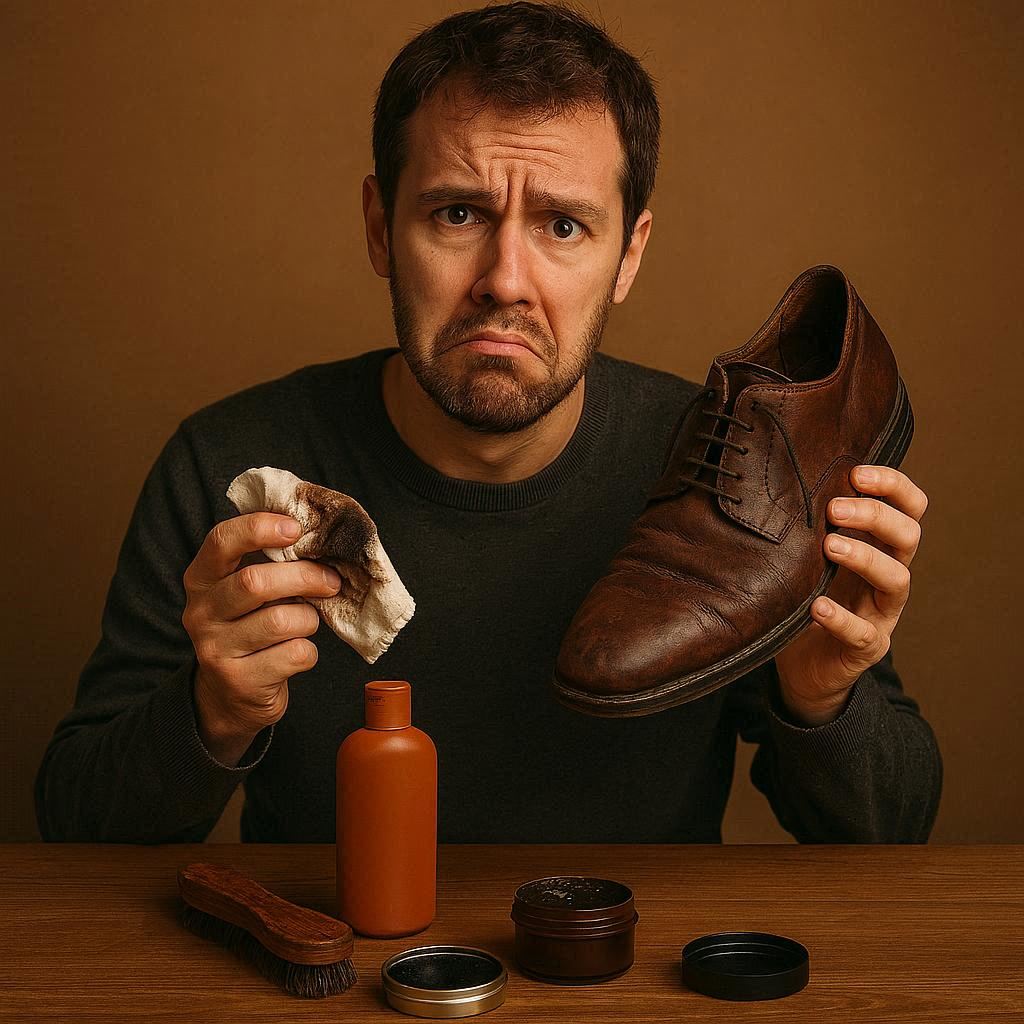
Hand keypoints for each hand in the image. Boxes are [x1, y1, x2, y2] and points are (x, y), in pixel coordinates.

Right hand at [181, 512, 342, 765]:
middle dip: (305, 577)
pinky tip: (298, 652)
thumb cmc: (251, 627)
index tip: (296, 529)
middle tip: (331, 582)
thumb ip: (270, 562)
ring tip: (307, 621)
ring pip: (281, 621)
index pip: (221, 541)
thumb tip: (319, 535)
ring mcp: (215, 649)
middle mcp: (200, 612)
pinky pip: (294, 654)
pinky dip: (308, 651)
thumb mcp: (247, 592)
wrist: (231, 695)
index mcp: (201, 579)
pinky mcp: (239, 681)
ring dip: (308, 618)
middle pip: (255, 582)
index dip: (259, 528)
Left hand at [774, 464, 928, 725]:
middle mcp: (889, 575)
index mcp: (880, 546)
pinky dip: (842, 619)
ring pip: (897, 579)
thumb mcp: (808, 556)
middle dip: (876, 515)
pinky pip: (864, 633)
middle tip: (835, 508)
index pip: (909, 508)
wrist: (804, 665)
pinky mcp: (867, 647)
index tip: (857, 474)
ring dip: (865, 557)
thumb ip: (808, 525)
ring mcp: (882, 613)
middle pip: (908, 536)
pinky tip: (818, 607)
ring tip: (830, 545)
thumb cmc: (806, 596)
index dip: (893, 486)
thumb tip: (775, 479)